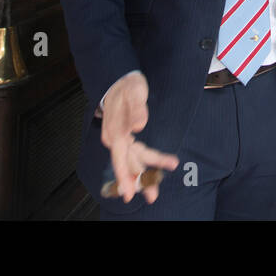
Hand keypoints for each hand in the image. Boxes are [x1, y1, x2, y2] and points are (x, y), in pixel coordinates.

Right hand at [101, 73, 179, 203]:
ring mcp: (121, 138)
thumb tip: (139, 126)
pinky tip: (157, 165)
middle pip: (129, 163)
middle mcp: (116, 138)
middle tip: (154, 195)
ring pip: (135, 159)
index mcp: (115, 132)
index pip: (120, 159)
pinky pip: (137, 152)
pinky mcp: (127, 136)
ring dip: (147, 171)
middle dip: (141, 180)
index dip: (124, 177)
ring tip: (160, 183)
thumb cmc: (127, 86)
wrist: (120, 79)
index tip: (128, 194)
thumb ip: (137, 108)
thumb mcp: (134, 92)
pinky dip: (147, 160)